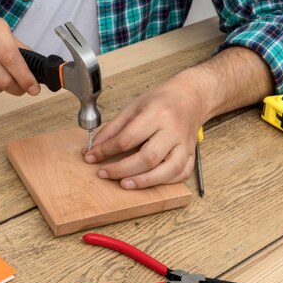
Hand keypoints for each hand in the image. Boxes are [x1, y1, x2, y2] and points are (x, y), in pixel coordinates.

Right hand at [0, 4, 39, 95]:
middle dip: (17, 88)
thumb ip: (19, 48)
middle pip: (2, 79)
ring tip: (4, 79)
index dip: (25, 77)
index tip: (34, 88)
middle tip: (23, 88)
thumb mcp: (1, 28)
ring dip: (3, 89)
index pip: (11, 59)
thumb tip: (35, 69)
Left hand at [83, 74, 206, 189]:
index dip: (106, 151)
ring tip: (124, 184)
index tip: (91, 157)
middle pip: (147, 158)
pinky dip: (163, 182)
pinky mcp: (192, 155)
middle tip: (104, 173)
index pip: (128, 138)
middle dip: (122, 169)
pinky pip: (181, 174)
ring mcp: (185, 145)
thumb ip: (113, 128)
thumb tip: (93, 147)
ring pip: (167, 171)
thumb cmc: (161, 101)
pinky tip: (148, 181)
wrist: (190, 98)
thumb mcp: (133, 107)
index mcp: (157, 114)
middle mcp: (173, 131)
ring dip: (143, 181)